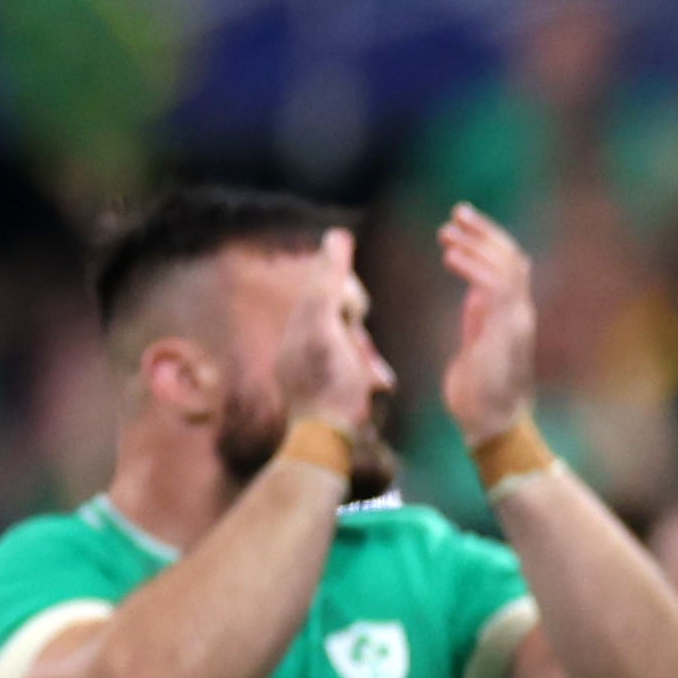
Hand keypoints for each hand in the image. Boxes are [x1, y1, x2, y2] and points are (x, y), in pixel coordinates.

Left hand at [275, 225, 380, 439]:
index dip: (349, 295)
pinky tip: (374, 390)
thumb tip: (336, 235)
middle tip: (366, 357)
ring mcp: (313, 370)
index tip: (355, 310)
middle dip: (360, 333)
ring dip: (367, 360)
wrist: (327, 442)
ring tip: (376, 380)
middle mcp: (302, 345)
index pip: (327, 291)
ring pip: (351, 348)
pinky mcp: (325, 392)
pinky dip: (365, 377)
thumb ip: (330, 284)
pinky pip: (352, 372)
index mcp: (300, 327)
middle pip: (341, 319)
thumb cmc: (331, 386)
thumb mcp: (330, 326)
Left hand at [434, 205, 537, 441]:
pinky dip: (472, 266)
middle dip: (485, 232)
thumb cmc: (480, 395)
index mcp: (510, 316)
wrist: (491, 425)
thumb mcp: (477, 346)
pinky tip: (449, 257)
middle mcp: (519, 313)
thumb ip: (479, 320)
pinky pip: (495, 286)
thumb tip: (475, 297)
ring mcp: (517, 321)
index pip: (509, 266)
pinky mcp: (507, 330)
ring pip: (507, 265)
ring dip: (477, 243)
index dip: (487, 241)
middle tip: (457, 212)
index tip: (460, 225)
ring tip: (447, 232)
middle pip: (512, 257)